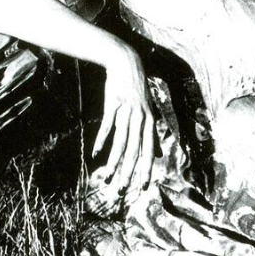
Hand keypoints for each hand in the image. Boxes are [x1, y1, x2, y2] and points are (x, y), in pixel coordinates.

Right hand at [93, 45, 158, 199]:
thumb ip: (152, 135)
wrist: (127, 64)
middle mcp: (141, 119)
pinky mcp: (114, 104)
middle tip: (121, 191)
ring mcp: (127, 112)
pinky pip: (108, 127)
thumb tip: (158, 155)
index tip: (143, 188)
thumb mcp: (149, 111)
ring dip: (113, 163)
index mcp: (150, 122)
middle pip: (135, 152)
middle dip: (128, 173)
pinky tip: (96, 154)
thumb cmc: (138, 91)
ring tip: (106, 179)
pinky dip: (102, 141)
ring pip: (121, 142)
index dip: (147, 170)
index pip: (150, 152)